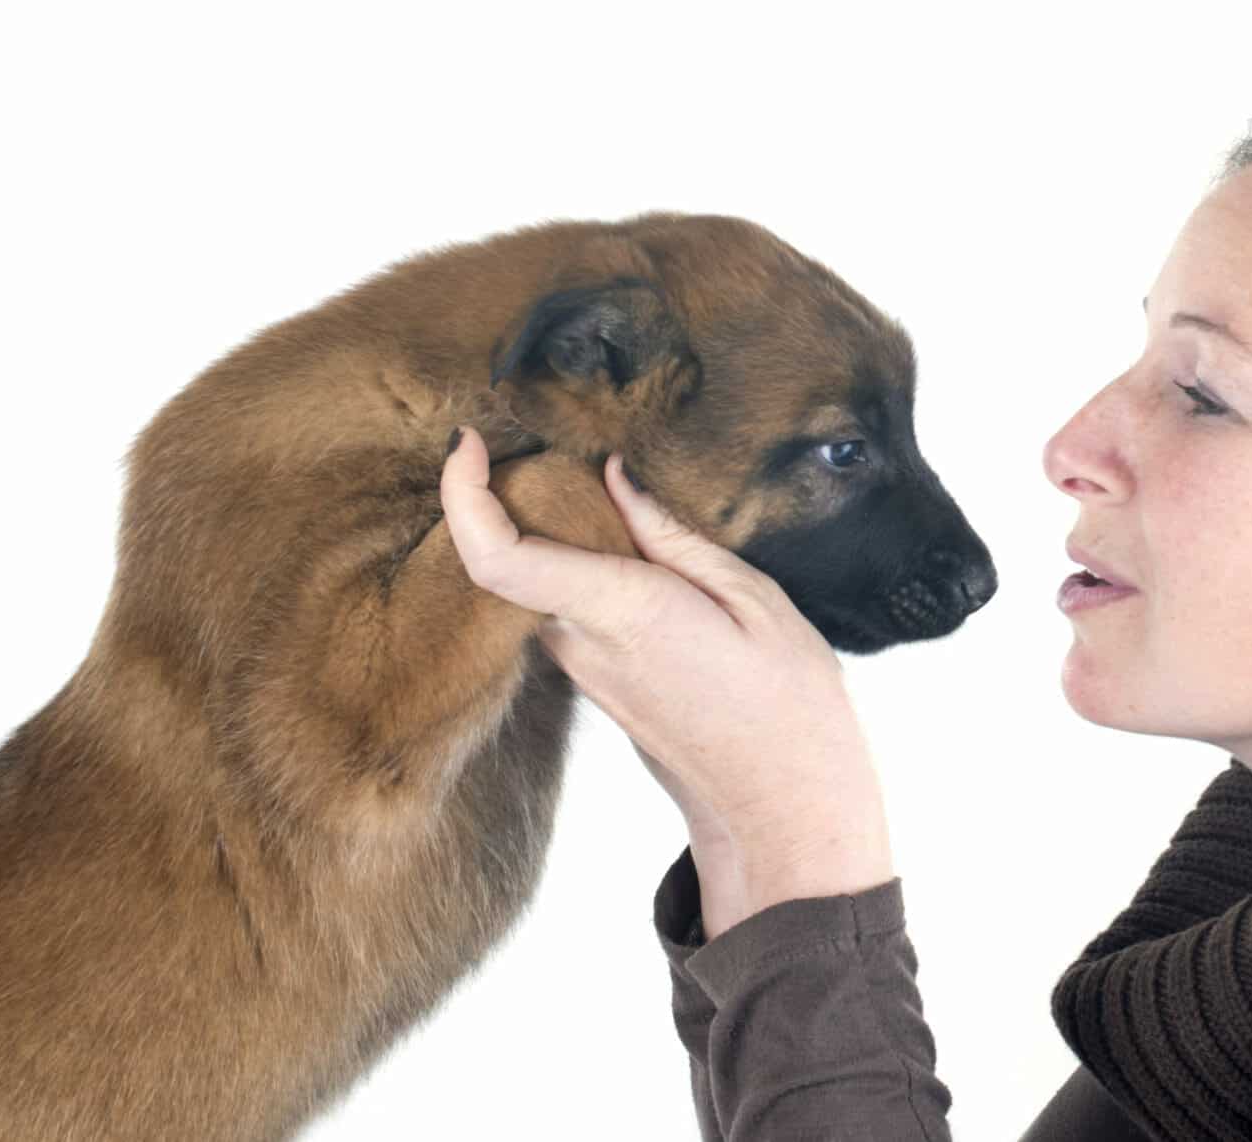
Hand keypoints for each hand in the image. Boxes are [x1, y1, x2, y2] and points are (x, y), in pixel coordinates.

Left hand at [436, 426, 892, 922]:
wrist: (784, 809)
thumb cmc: (789, 707)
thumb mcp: (753, 599)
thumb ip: (674, 535)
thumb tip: (615, 476)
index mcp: (623, 612)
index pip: (498, 558)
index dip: (462, 495)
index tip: (467, 442)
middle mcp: (584, 645)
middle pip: (501, 560)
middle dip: (504, 494)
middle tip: (543, 442)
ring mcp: (585, 671)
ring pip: (530, 584)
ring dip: (542, 530)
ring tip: (594, 484)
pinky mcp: (598, 685)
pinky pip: (560, 609)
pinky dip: (570, 565)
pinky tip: (619, 540)